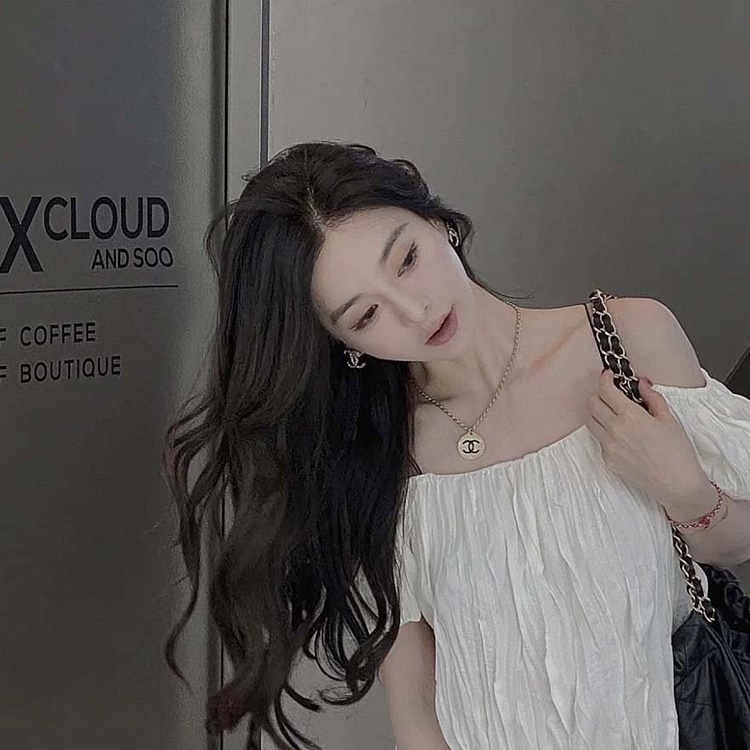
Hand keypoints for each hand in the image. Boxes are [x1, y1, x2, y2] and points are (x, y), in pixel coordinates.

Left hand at [585, 369, 706, 508]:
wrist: (677, 484)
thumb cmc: (678, 452)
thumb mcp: (669, 419)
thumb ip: (652, 398)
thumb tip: (641, 383)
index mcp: (630, 417)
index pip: (606, 391)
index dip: (604, 380)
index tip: (607, 376)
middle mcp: (614, 430)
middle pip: (592, 404)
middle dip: (599, 395)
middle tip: (610, 394)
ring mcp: (608, 447)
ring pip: (591, 422)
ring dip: (598, 413)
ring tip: (613, 414)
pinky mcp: (607, 461)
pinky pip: (599, 441)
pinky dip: (606, 434)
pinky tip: (622, 437)